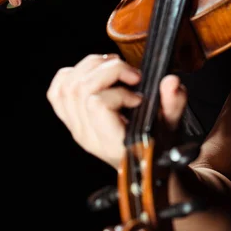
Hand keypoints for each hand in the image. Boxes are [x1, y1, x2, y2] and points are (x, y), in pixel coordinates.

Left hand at [46, 53, 187, 169]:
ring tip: (114, 66)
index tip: (138, 97)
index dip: (119, 93)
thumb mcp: (171, 125)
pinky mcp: (70, 118)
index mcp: (111, 142)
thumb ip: (173, 103)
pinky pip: (57, 90)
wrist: (141, 163)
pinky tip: (93, 73)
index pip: (97, 105)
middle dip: (108, 70)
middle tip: (130, 74)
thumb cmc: (156, 144)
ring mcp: (75, 127)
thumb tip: (170, 81)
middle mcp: (88, 135)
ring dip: (92, 67)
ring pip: (67, 85)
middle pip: (80, 88)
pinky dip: (72, 74)